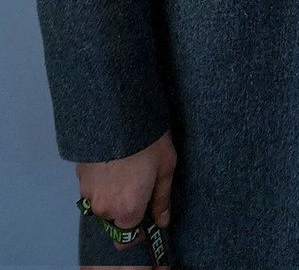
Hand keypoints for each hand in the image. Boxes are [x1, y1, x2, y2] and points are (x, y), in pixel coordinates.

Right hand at [77, 130, 175, 249]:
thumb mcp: (165, 167)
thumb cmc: (148, 141)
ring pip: (101, 203)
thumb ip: (162, 199)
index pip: (127, 238)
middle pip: (114, 219)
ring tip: (128, 168)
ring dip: (112, 193)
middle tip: (140, 182)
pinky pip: (91, 187)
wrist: (118, 114)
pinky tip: (114, 161)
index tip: (147, 213)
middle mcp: (104, 207)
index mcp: (127, 209)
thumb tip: (162, 221)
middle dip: (126, 208)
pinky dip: (102, 180)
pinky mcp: (79, 176)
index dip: (138, 229)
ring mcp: (88, 192)